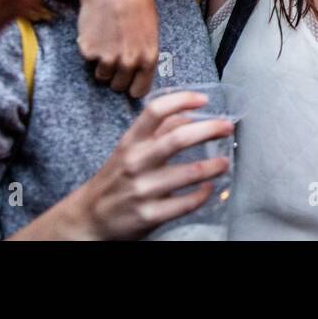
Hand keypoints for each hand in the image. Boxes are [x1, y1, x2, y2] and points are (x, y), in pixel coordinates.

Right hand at [74, 0, 158, 97]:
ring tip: (106, 42)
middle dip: (117, 75)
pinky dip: (90, 50)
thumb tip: (140, 67)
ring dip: (102, 64)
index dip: (133, 87)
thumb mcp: (151, 27)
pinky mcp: (89, 51)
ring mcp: (107, 58)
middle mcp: (129, 61)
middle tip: (114, 57)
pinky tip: (96, 32)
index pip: (140, 90)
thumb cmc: (135, 0)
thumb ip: (145, 50)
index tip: (129, 83)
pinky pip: (89, 60)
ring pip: (102, 75)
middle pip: (118, 86)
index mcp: (148, 56)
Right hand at [76, 91, 232, 239]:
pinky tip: (209, 189)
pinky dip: (203, 194)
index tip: (203, 99)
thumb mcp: (129, 150)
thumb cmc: (116, 179)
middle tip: (227, 127)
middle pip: (178, 139)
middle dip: (209, 130)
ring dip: (213, 166)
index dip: (182, 100)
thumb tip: (189, 113)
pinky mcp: (150, 215)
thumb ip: (158, 130)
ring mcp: (142, 190)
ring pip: (188, 174)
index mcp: (131, 142)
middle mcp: (135, 163)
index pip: (155, 111)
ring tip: (225, 163)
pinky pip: (185, 203)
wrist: (90, 219)